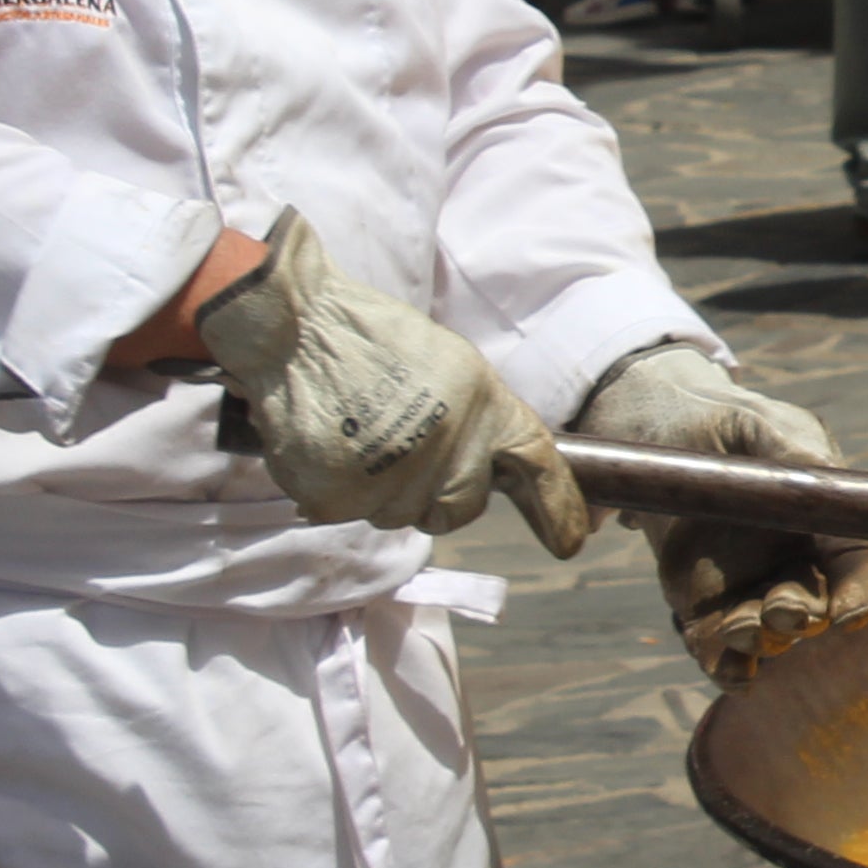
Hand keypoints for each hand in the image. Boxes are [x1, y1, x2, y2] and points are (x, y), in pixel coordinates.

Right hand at [194, 209, 589, 550]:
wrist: (298, 327)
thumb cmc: (375, 338)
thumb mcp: (452, 366)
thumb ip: (479, 420)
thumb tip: (492, 468)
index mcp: (486, 407)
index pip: (537, 467)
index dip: (557, 509)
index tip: (569, 541)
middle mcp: (450, 449)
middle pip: (459, 509)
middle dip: (438, 496)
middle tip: (402, 455)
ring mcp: (395, 478)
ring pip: (400, 514)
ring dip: (382, 489)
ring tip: (357, 434)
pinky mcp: (342, 497)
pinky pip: (347, 512)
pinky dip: (337, 488)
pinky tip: (328, 444)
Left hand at [573, 342, 867, 683]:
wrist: (647, 433)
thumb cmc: (713, 420)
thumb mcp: (752, 421)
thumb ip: (786, 447)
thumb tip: (822, 477)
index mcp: (820, 519)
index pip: (858, 565)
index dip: (861, 593)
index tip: (845, 613)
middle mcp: (792, 562)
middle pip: (815, 608)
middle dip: (803, 618)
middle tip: (777, 610)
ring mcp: (747, 589)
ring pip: (769, 635)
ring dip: (762, 642)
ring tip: (738, 629)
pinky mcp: (699, 608)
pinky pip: (719, 649)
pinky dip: (726, 666)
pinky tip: (726, 667)